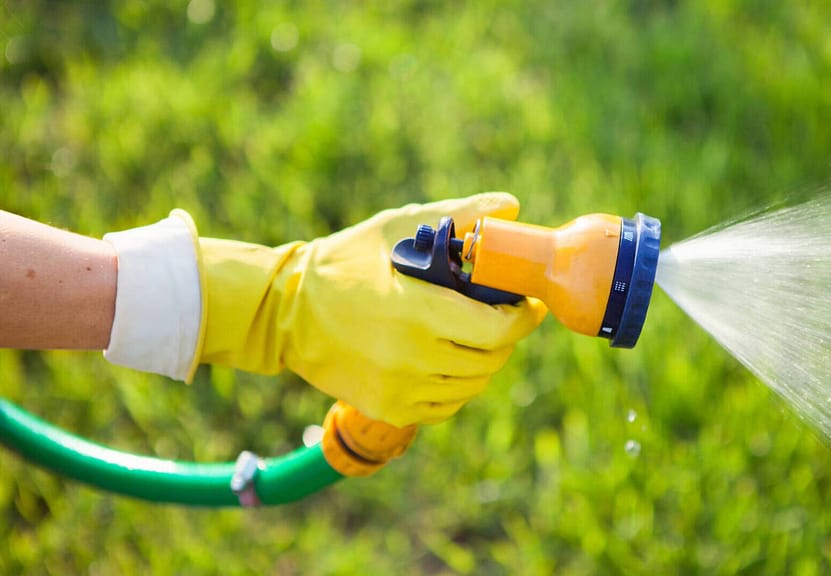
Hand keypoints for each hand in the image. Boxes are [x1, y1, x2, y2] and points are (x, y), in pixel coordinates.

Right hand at [198, 193, 546, 425]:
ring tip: (475, 337)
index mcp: (416, 312)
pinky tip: (447, 361)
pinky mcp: (388, 408)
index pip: (497, 330)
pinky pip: (446, 406)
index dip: (522, 318)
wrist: (285, 312)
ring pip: (472, 385)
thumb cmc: (346, 261)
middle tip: (502, 316)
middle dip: (505, 337)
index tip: (528, 305)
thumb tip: (510, 206)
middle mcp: (410, 358)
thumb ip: (457, 216)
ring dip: (483, 361)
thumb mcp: (397, 229)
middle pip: (490, 359)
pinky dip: (456, 386)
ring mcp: (398, 390)